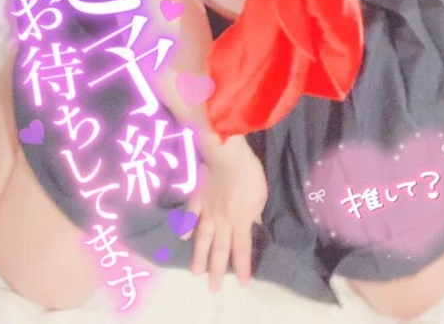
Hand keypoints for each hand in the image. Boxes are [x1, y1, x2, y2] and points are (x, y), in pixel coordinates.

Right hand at [185, 138, 266, 291]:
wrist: (227, 156)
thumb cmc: (249, 175)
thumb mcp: (260, 196)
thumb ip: (254, 213)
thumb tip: (253, 223)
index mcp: (240, 221)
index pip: (241, 250)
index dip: (241, 267)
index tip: (241, 283)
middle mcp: (222, 221)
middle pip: (219, 250)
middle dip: (216, 270)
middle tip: (212, 288)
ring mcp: (207, 210)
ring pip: (202, 238)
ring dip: (199, 256)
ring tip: (195, 272)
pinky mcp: (197, 198)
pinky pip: (190, 215)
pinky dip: (186, 227)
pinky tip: (182, 238)